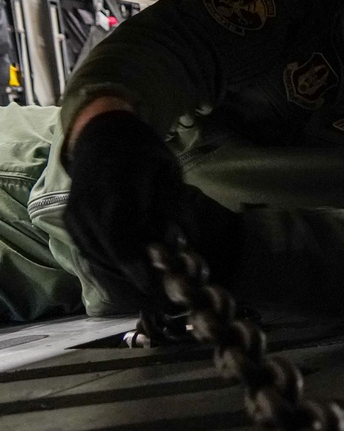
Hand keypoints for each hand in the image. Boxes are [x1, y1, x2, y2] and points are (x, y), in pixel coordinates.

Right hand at [64, 111, 237, 304]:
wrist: (100, 134)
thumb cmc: (142, 152)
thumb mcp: (168, 170)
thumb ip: (176, 206)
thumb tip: (187, 242)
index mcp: (117, 190)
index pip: (123, 238)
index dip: (138, 267)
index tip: (158, 287)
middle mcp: (89, 207)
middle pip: (110, 255)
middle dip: (137, 279)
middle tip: (165, 296)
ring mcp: (74, 216)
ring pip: (98, 258)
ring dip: (125, 275)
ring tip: (153, 287)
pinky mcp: (69, 222)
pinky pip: (90, 252)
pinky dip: (111, 264)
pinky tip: (132, 271)